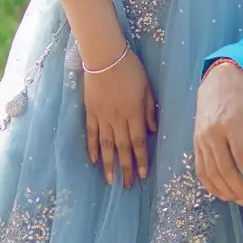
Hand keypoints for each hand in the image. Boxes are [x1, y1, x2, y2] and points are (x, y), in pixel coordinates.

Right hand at [84, 49, 156, 188]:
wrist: (104, 55)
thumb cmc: (130, 68)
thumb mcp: (147, 87)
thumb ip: (149, 109)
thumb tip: (152, 130)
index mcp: (133, 112)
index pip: (138, 141)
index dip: (141, 159)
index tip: (143, 175)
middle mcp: (117, 118)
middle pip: (122, 147)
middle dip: (126, 168)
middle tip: (127, 186)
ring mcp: (102, 116)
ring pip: (105, 145)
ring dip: (108, 164)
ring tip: (110, 181)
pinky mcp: (90, 111)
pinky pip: (91, 133)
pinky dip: (92, 147)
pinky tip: (94, 160)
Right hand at [194, 63, 242, 204]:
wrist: (216, 83)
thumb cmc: (242, 98)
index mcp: (231, 124)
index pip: (241, 156)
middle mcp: (213, 134)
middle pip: (225, 169)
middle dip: (239, 189)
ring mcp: (201, 140)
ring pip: (211, 173)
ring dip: (226, 191)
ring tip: (241, 201)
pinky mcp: (195, 144)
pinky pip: (201, 170)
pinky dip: (211, 185)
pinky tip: (224, 194)